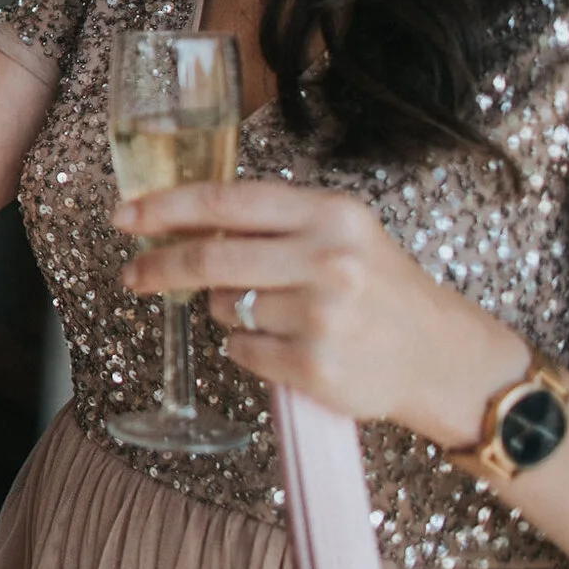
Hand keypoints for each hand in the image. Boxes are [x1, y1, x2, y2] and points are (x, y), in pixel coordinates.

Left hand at [116, 181, 527, 445]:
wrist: (443, 357)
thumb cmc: (379, 289)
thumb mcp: (339, 235)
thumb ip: (269, 224)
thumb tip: (176, 218)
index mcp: (330, 214)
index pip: (226, 202)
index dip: (166, 207)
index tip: (125, 215)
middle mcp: (328, 260)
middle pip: (209, 259)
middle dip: (159, 266)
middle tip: (133, 274)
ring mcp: (322, 315)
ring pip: (222, 307)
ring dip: (226, 310)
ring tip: (274, 313)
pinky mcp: (315, 366)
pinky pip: (240, 350)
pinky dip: (246, 347)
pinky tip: (284, 345)